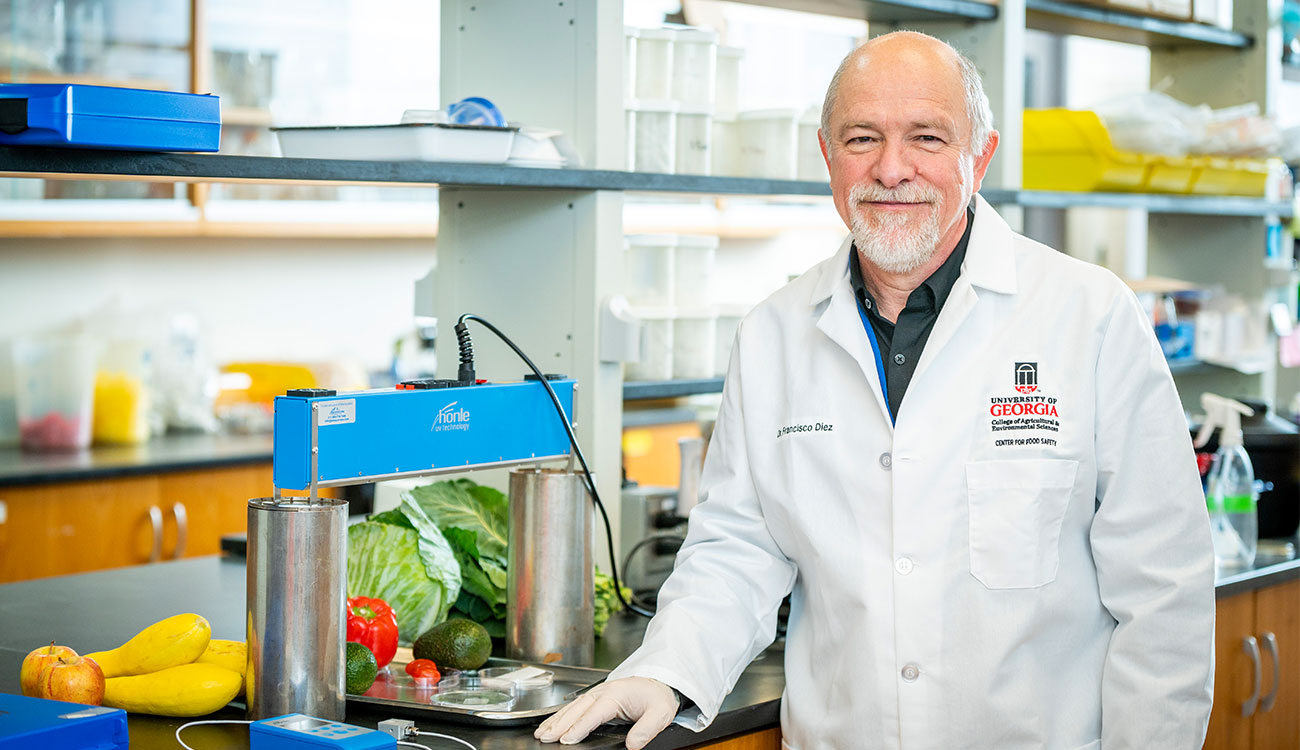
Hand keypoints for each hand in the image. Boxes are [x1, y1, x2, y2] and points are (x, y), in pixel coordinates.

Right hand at [534, 676, 680, 748]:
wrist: (659, 683)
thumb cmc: (658, 697)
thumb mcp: (660, 714)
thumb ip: (646, 730)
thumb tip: (633, 745)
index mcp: (617, 694)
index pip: (595, 713)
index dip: (579, 727)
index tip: (567, 739)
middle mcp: (604, 691)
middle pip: (577, 709)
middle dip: (560, 724)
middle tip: (545, 737)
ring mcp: (598, 693)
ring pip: (572, 707)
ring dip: (556, 720)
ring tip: (541, 733)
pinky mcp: (596, 697)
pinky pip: (575, 706)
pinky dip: (561, 715)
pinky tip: (552, 724)